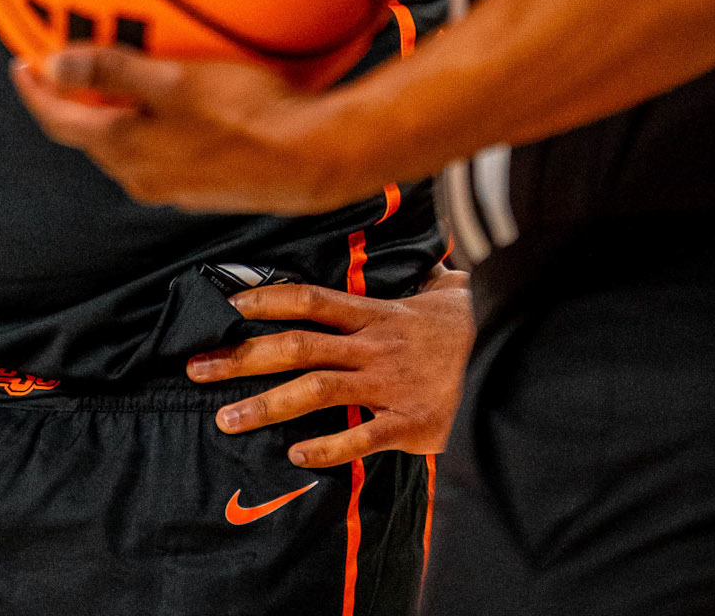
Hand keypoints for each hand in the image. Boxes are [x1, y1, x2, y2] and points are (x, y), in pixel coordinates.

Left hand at [10, 49, 357, 213]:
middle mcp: (142, 175)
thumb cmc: (248, 116)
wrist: (313, 158)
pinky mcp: (202, 184)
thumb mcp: (173, 83)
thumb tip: (52, 66)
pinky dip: (147, 123)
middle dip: (68, 101)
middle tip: (59, 65)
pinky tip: (170, 104)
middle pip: (88, 136)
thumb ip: (111, 73)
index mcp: (125, 150)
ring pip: (124, 145)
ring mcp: (173, 185)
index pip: (59, 122)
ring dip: (109, 113)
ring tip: (111, 80)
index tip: (21, 64)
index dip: (35, 91)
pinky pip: (158, 150)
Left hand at [185, 271, 474, 466]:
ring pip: (316, 390)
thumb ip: (420, 276)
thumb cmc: (477, 328)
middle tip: (197, 369)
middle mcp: (373, 346)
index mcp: (377, 314)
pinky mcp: (410, 424)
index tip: (227, 304)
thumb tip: (418, 258)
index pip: (310, 298)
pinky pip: (361, 438)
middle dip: (242, 356)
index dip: (266, 298)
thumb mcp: (446, 291)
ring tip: (226, 419)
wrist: (517, 362)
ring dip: (266, 405)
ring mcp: (388, 385)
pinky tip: (296, 456)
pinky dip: (328, 448)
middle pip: (296, 345)